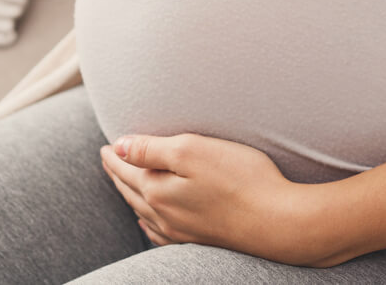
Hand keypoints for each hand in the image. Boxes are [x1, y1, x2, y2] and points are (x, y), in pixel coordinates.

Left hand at [98, 132, 332, 265]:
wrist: (280, 223)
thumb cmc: (240, 179)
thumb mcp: (192, 150)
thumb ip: (150, 149)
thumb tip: (118, 148)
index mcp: (157, 191)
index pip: (126, 169)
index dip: (114, 155)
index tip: (105, 146)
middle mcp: (164, 215)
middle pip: (131, 191)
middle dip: (117, 174)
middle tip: (109, 160)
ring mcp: (182, 232)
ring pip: (143, 211)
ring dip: (130, 195)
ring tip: (123, 183)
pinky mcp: (201, 240)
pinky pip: (160, 233)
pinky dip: (148, 223)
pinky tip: (148, 221)